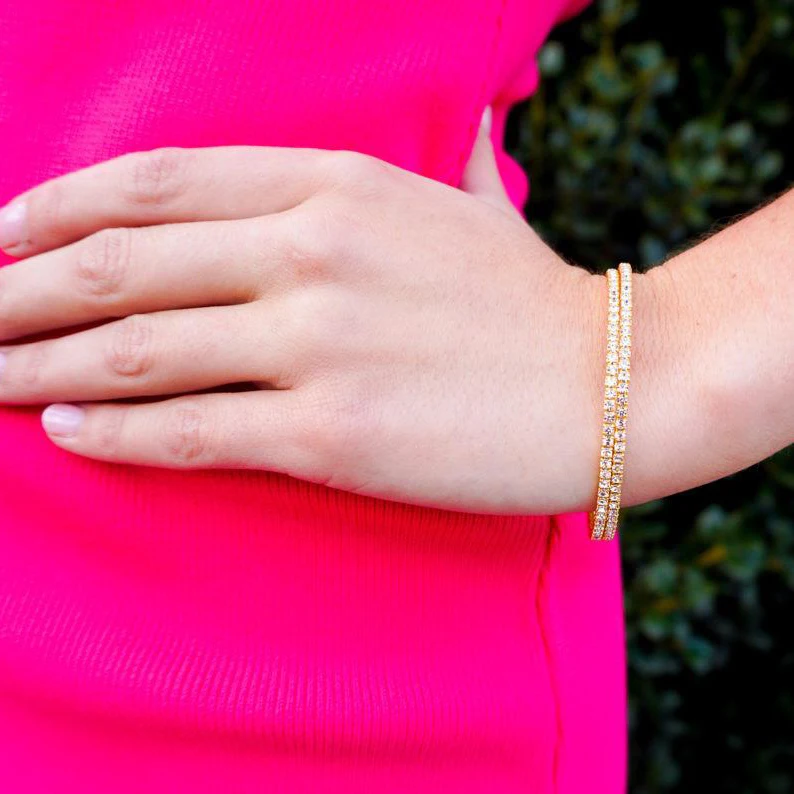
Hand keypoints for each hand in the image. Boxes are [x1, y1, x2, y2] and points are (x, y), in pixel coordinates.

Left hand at [0, 117, 611, 514]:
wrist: (614, 382)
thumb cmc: (530, 301)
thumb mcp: (466, 203)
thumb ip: (439, 156)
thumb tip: (466, 109)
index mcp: (333, 184)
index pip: (154, 184)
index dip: (52, 209)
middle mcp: (313, 251)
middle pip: (120, 264)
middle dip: (14, 295)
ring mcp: (320, 343)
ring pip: (138, 351)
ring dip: (39, 369)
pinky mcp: (334, 434)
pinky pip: (192, 432)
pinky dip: (115, 436)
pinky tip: (65, 434)